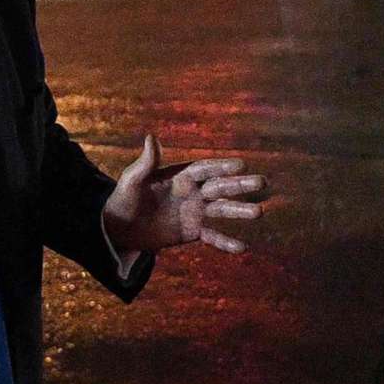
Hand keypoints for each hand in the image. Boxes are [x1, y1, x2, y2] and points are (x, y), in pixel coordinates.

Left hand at [102, 132, 270, 255]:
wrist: (120, 228)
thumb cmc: (124, 199)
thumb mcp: (132, 181)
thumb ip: (145, 163)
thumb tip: (151, 137)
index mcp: (180, 175)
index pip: (204, 169)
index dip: (221, 167)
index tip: (240, 165)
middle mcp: (192, 191)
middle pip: (219, 187)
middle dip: (240, 185)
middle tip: (263, 182)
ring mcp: (195, 211)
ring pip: (222, 209)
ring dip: (240, 210)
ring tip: (260, 211)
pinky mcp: (193, 231)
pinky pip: (212, 236)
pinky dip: (226, 241)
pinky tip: (242, 246)